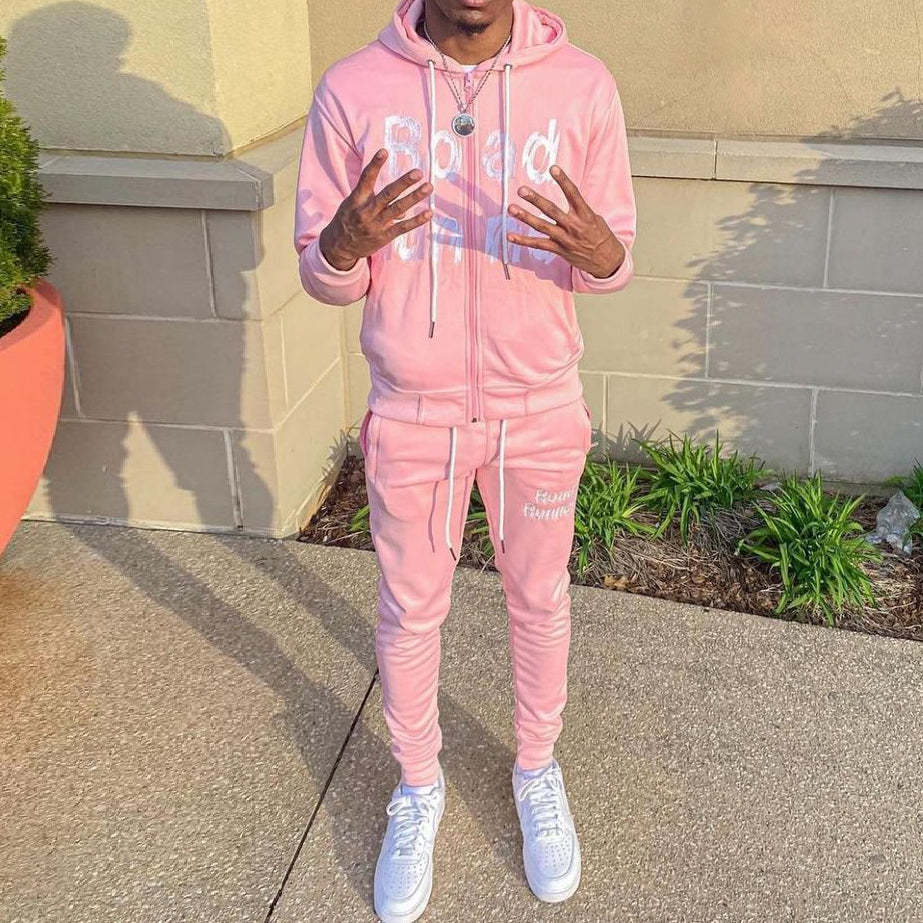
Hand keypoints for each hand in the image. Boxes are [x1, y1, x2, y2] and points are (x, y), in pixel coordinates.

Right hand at [319, 148, 432, 270]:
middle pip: (388, 194)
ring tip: (428, 187)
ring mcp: (377, 224)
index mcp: (357, 199)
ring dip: (414, 197)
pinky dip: (416, 220)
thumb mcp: (353, 205)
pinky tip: (428, 213)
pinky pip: (403, 227)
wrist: (339, 247)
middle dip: (403, 183)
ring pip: (398, 209)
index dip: (375, 165)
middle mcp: (367, 211)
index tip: (384, 151)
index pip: (366, 179)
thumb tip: (404, 209)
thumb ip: (375, 201)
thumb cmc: (348, 220)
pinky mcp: (384, 237)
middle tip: (418, 172)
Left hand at [506, 164, 624, 277]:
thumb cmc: (601, 237)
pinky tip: (510, 236)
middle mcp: (574, 226)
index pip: (573, 194)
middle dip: (535, 200)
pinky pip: (538, 244)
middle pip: (551, 210)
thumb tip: (568, 198)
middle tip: (522, 190)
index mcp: (585, 215)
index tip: (553, 169)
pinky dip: (523, 241)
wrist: (607, 261)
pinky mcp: (559, 250)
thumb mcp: (595, 219)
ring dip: (525, 217)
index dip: (563, 181)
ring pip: (542, 226)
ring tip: (511, 208)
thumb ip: (579, 210)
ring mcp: (565, 239)